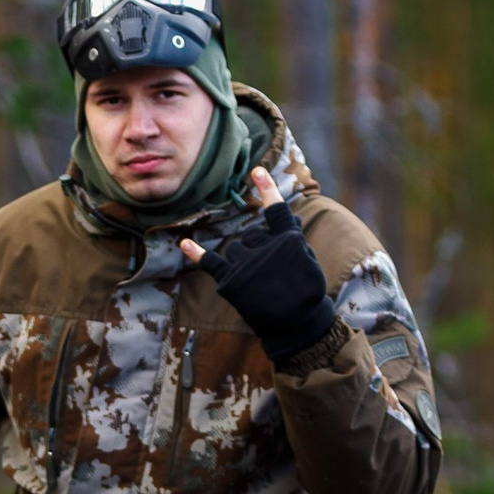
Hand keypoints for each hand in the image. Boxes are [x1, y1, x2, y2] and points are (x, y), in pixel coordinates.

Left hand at [178, 168, 339, 362]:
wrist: (296, 323)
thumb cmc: (307, 292)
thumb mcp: (309, 260)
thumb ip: (293, 241)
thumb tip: (285, 224)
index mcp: (288, 240)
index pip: (277, 211)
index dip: (268, 190)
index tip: (257, 171)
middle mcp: (265, 247)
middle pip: (251, 235)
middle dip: (257, 247)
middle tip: (270, 272)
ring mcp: (246, 263)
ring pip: (235, 248)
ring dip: (241, 259)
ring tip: (256, 282)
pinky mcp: (231, 280)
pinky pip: (210, 262)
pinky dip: (196, 253)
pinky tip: (184, 243)